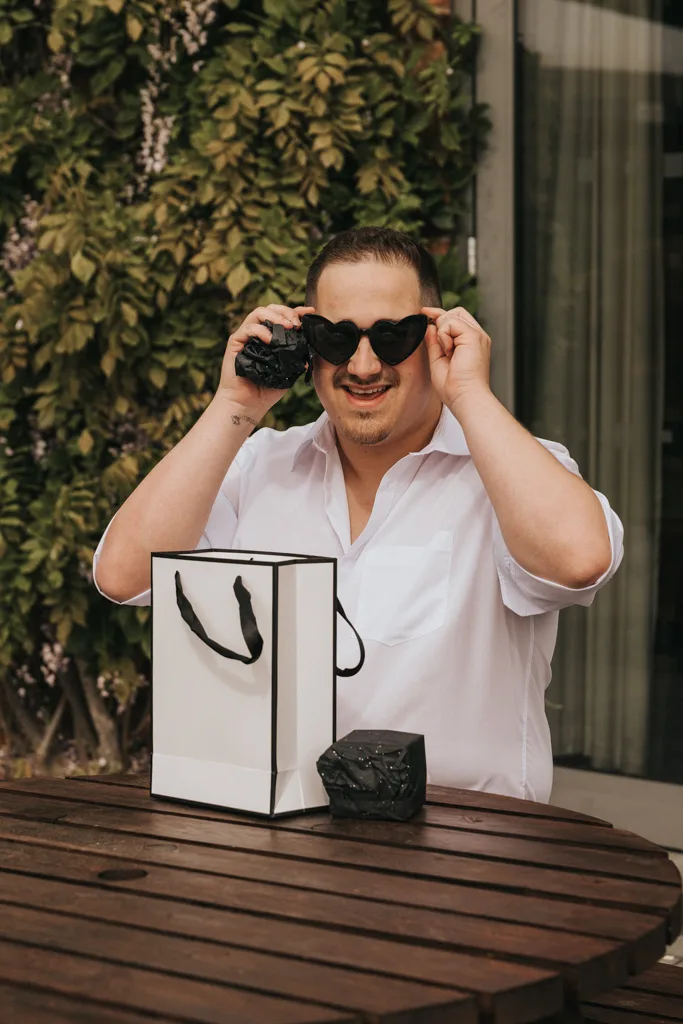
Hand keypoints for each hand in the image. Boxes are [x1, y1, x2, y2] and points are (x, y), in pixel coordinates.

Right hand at [218, 303, 315, 420]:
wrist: (247, 405)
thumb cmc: (266, 390)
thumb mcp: (288, 371)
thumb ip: (297, 356)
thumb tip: (311, 344)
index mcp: (270, 337)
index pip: (283, 317)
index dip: (296, 311)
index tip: (310, 312)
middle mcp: (257, 333)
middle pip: (270, 309)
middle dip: (286, 311)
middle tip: (297, 323)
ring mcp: (245, 336)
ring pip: (258, 312)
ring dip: (275, 316)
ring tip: (287, 327)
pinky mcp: (235, 342)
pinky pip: (248, 329)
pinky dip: (261, 331)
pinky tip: (271, 340)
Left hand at [421, 305, 491, 413]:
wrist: (465, 398)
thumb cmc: (454, 387)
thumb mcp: (438, 360)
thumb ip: (434, 343)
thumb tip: (429, 326)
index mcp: (471, 343)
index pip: (456, 319)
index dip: (438, 315)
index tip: (424, 313)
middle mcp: (477, 336)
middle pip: (456, 312)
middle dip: (440, 320)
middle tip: (439, 343)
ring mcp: (477, 335)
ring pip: (451, 316)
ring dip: (441, 333)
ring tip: (447, 352)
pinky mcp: (474, 336)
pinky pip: (450, 323)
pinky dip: (444, 336)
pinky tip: (449, 351)